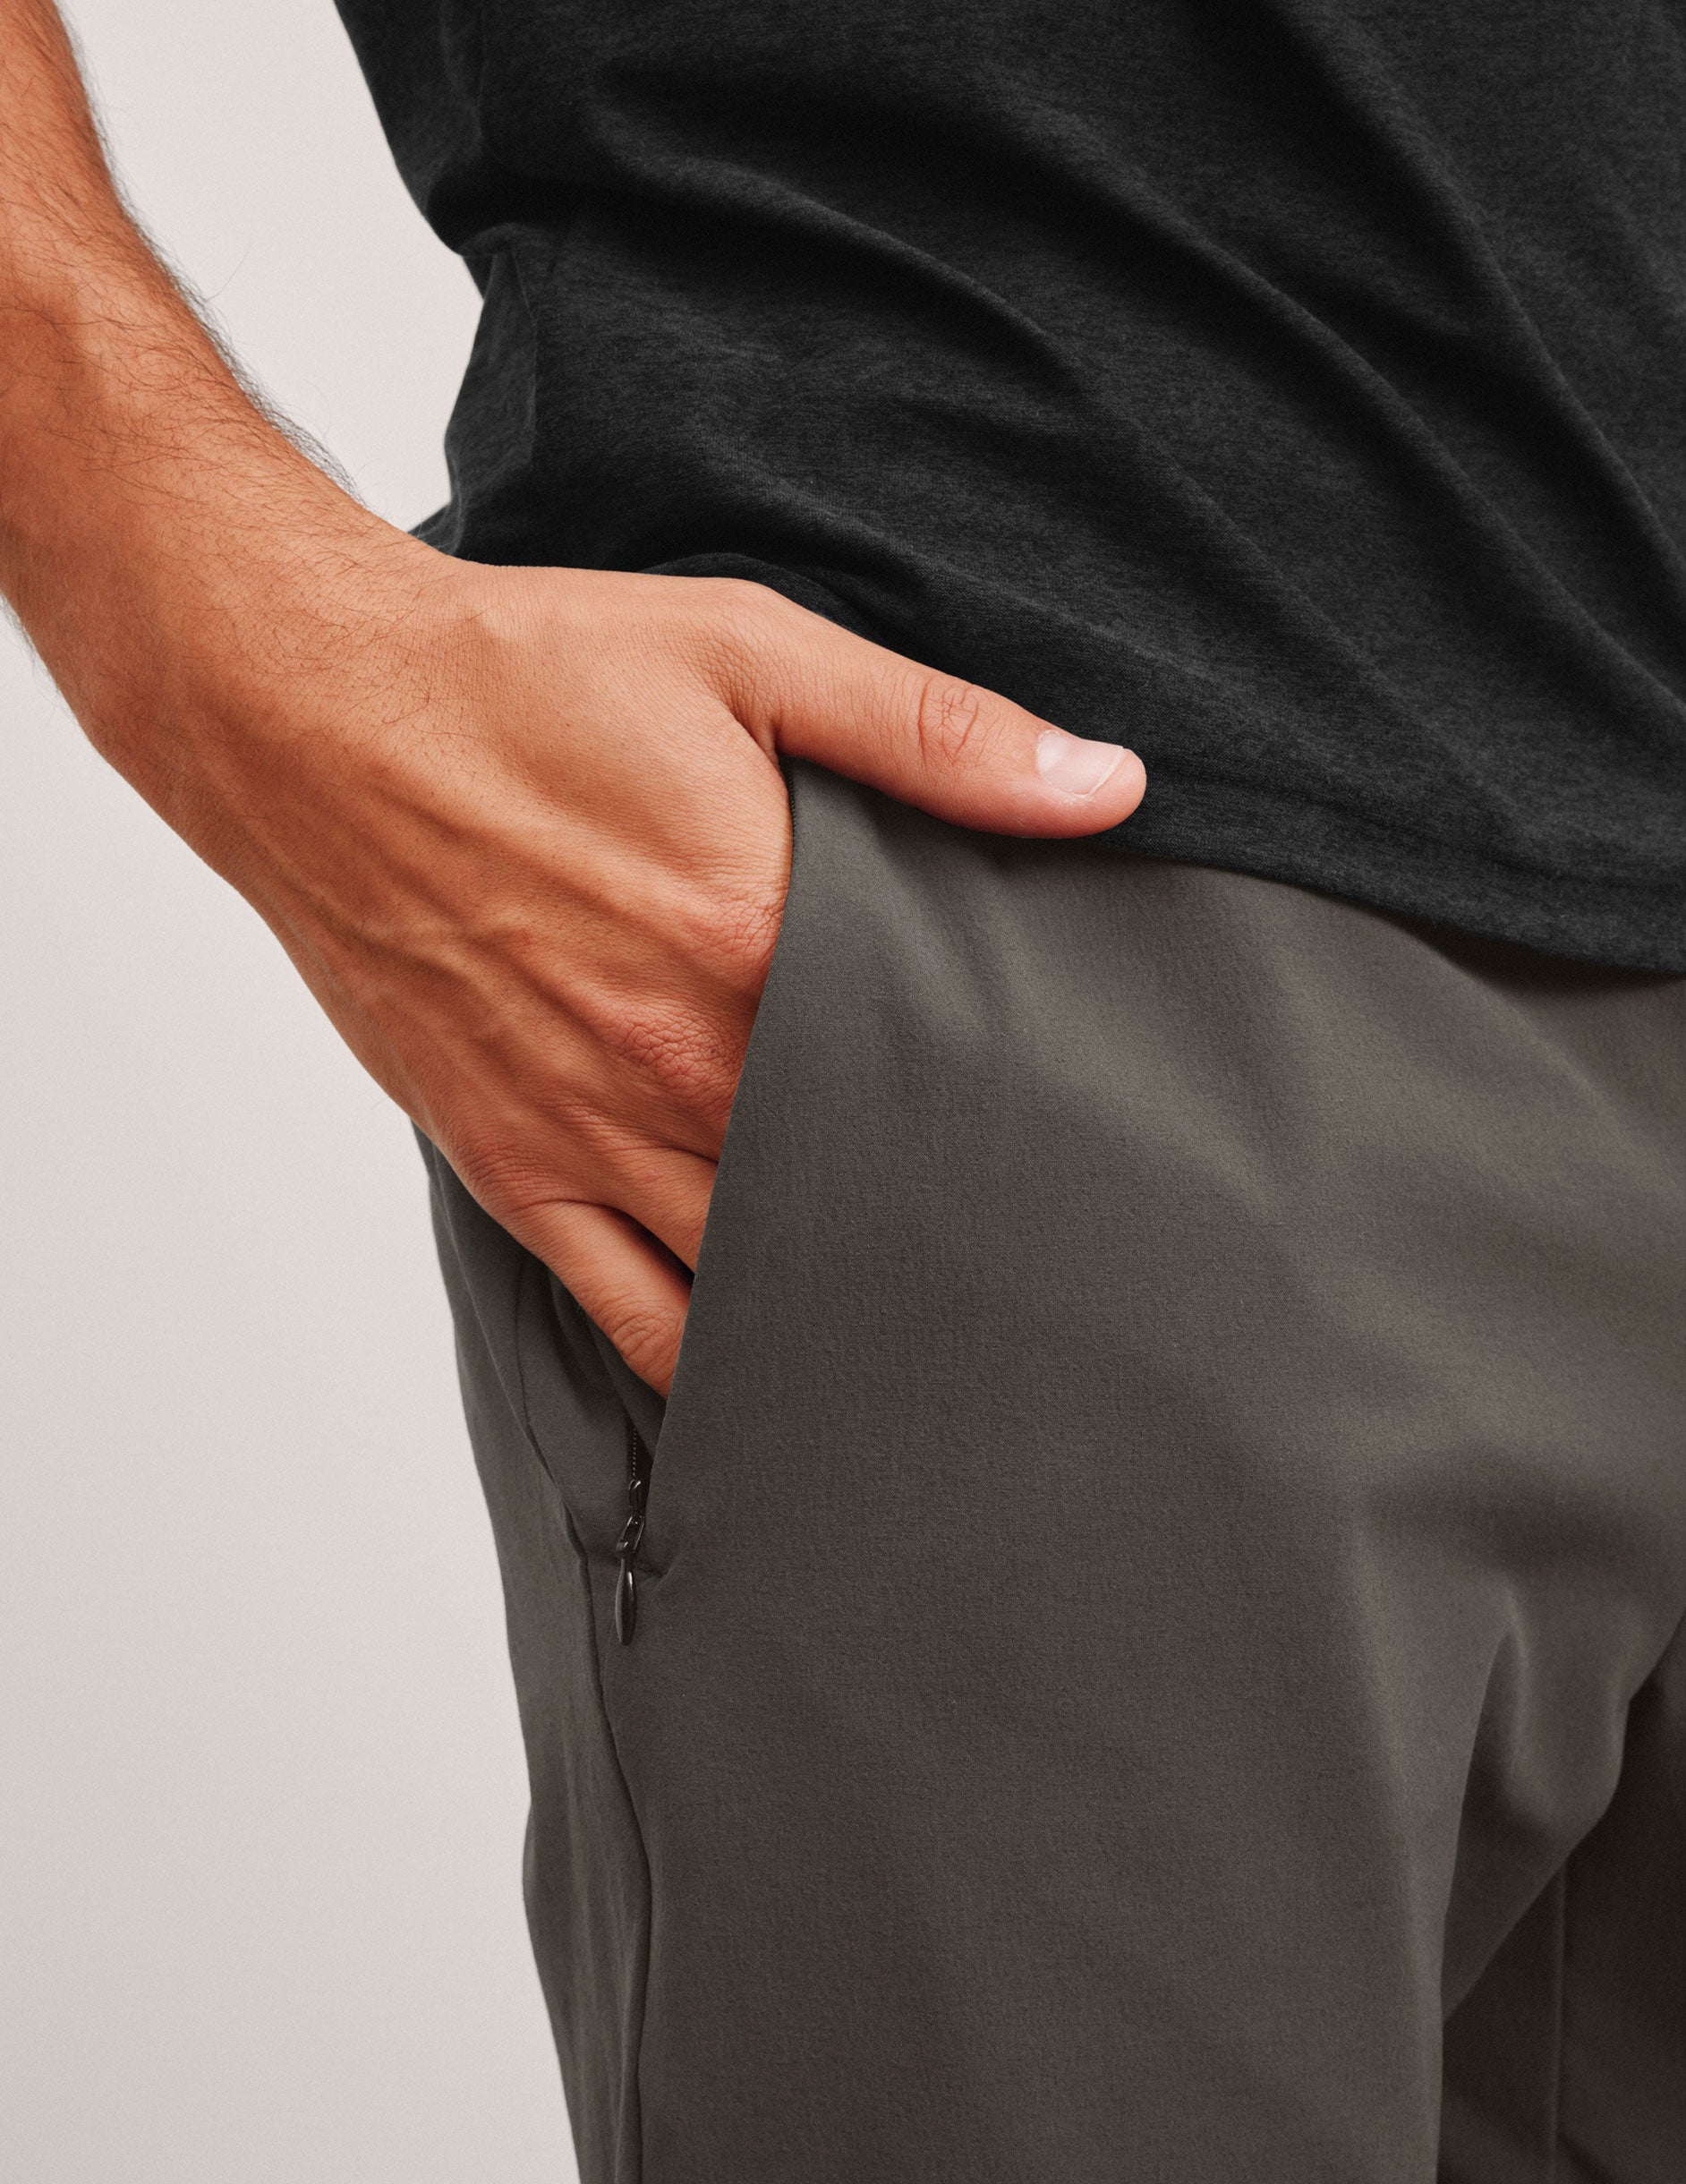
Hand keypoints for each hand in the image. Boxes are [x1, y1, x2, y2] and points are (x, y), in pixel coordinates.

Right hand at [0, 1, 1142, 1392]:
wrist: (311, 715)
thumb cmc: (520, 679)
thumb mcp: (748, 656)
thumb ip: (933, 734)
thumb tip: (1104, 787)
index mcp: (757, 946)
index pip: (935, 1083)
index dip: (1014, 1127)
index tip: (1080, 1156)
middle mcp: (680, 1064)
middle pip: (854, 1195)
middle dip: (938, 1227)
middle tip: (1032, 1268)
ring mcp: (592, 1130)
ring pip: (751, 1278)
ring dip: (838, 1308)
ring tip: (931, 1344)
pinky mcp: (513, 1163)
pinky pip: (624, 1309)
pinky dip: (703, 1359)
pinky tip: (768, 1380)